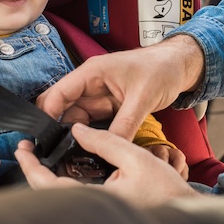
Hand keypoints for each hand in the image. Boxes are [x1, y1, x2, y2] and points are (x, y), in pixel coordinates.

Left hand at [16, 123, 200, 206]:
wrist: (184, 208)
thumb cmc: (165, 188)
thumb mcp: (136, 157)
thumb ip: (105, 141)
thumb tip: (78, 129)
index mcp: (97, 199)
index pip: (50, 186)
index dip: (32, 167)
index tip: (23, 149)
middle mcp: (92, 208)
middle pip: (49, 192)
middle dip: (34, 169)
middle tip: (27, 148)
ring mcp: (97, 210)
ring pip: (61, 193)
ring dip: (48, 174)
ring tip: (42, 152)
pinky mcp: (102, 208)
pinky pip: (74, 194)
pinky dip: (63, 179)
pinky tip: (65, 164)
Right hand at [36, 35, 204, 140]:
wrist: (179, 66)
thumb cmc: (161, 69)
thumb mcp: (143, 98)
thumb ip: (125, 124)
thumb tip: (110, 147)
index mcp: (92, 73)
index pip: (59, 93)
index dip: (48, 115)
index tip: (44, 139)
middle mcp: (91, 84)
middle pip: (62, 108)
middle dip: (57, 129)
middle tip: (56, 153)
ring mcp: (99, 96)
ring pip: (76, 119)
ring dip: (74, 135)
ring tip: (72, 156)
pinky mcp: (108, 106)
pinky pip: (92, 123)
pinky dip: (90, 136)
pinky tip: (90, 150)